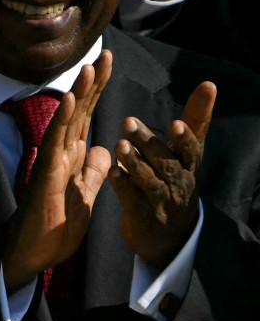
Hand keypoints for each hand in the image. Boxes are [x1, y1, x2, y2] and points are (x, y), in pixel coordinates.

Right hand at [3, 51, 113, 288]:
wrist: (33, 255)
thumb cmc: (54, 230)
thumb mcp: (85, 198)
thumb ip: (92, 173)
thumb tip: (103, 150)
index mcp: (71, 159)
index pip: (88, 118)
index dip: (98, 92)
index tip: (107, 65)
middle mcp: (60, 155)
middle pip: (79, 112)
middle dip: (93, 84)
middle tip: (106, 55)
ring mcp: (51, 163)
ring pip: (67, 121)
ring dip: (79, 94)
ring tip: (90, 68)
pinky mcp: (45, 175)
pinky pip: (55, 143)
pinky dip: (63, 121)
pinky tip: (70, 100)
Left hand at [110, 81, 212, 268]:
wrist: (170, 236)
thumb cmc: (177, 182)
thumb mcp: (188, 153)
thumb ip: (195, 120)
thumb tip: (209, 84)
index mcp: (189, 166)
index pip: (191, 150)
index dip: (185, 139)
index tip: (175, 123)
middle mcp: (179, 184)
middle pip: (166, 163)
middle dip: (148, 143)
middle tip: (127, 121)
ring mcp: (162, 203)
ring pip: (149, 182)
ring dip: (134, 163)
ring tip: (118, 145)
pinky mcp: (144, 218)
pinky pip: (133, 202)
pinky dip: (123, 187)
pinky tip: (111, 173)